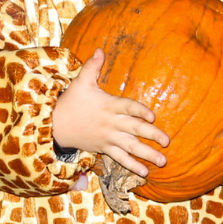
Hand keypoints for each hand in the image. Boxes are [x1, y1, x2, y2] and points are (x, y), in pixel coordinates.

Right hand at [51, 49, 170, 178]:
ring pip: (130, 147)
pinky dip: (131, 166)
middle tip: (167, 141)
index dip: (140, 112)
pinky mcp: (104, 148)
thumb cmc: (71, 101)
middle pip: (134, 130)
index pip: (128, 108)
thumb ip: (92, 66)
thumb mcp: (80, 82)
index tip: (153, 117)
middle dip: (152, 135)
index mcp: (109, 106)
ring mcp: (108, 138)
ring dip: (147, 154)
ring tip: (162, 161)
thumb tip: (100, 50)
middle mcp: (111, 123)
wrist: (55, 126)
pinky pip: (119, 159)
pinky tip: (144, 173)